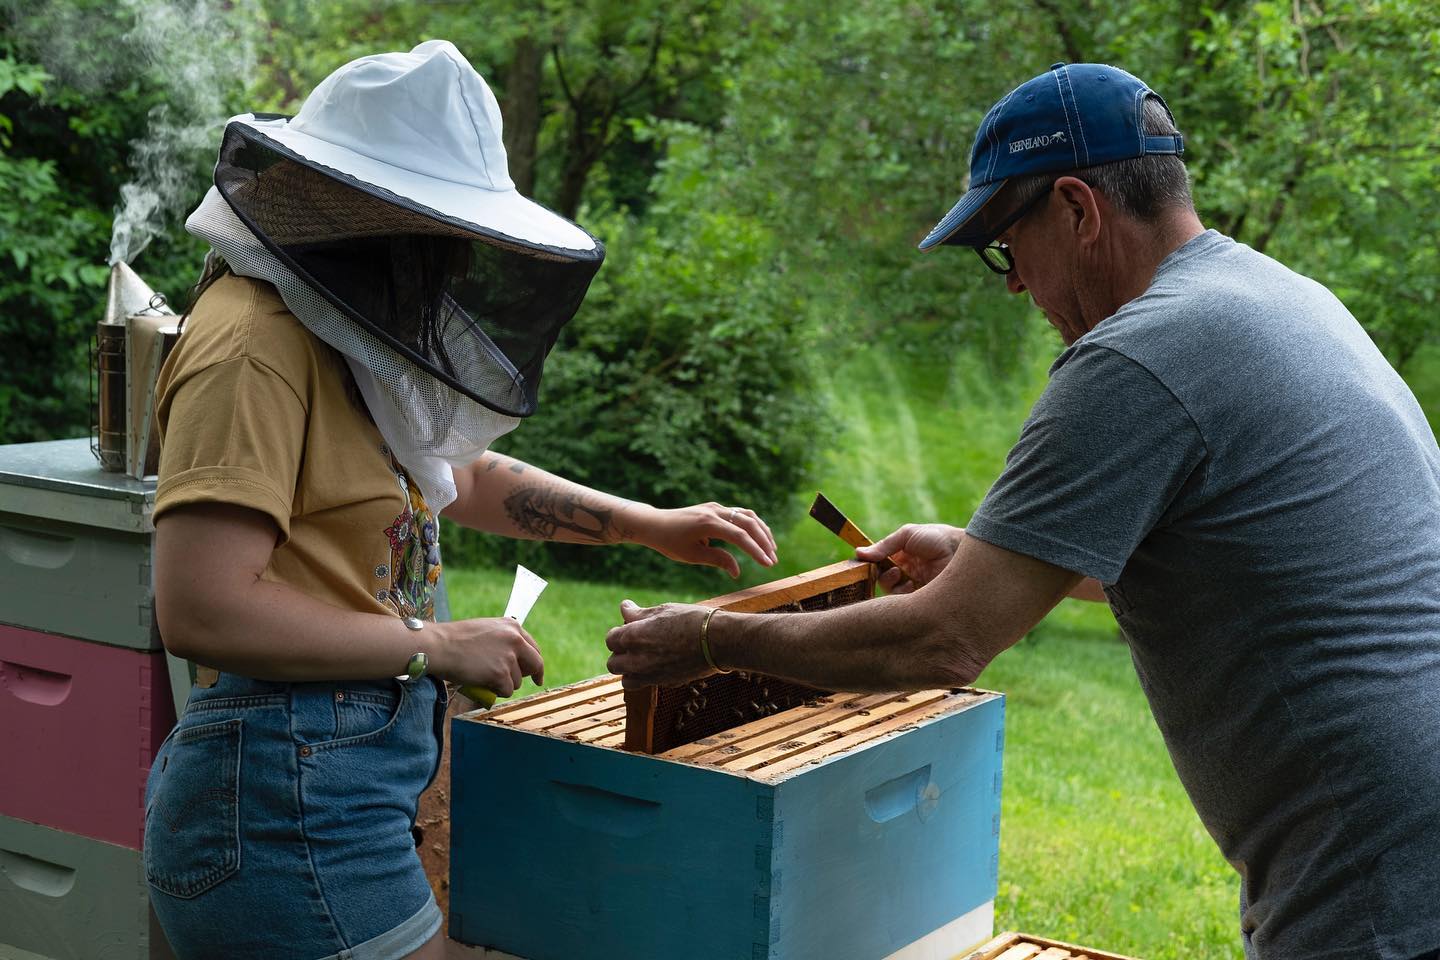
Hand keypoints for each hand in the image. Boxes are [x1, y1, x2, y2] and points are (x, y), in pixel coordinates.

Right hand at [432, 617, 543, 696]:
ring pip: (517, 681)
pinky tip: (482, 682)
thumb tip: (513, 659)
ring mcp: (509, 657)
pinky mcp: (501, 674)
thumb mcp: (485, 630)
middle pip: (535, 664)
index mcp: (512, 626)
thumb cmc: (454, 639)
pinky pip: (506, 691)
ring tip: (484, 676)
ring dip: (504, 683)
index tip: (536, 672)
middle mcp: (515, 639)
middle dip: (532, 675)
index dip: (534, 661)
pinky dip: (496, 691)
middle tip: (527, 682)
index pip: (533, 647)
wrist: (438, 646)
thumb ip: (502, 640)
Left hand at [605, 600, 714, 687]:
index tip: (630, 628)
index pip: (610, 639)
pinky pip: (646, 685)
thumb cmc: (692, 620)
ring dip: (630, 670)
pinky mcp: (665, 683)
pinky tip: (660, 664)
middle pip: (613, 663)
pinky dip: (647, 677)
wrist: (719, 641)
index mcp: (633, 637)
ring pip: (626, 680)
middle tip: (637, 644)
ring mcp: (650, 675)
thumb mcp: (663, 610)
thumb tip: (624, 607)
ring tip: (645, 658)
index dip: (619, 633)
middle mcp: (637, 660)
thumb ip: (639, 613)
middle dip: (621, 654)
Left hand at [632, 502, 776, 577]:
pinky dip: (752, 526)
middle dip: (763, 542)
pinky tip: (758, 538)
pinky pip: (739, 514)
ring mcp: (716, 507)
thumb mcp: (692, 556)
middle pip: (748, 523)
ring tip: (770, 549)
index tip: (767, 564)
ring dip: (761, 531)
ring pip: (747, 516)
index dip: (756, 551)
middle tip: (772, 560)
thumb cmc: (669, 542)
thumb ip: (717, 560)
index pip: (739, 536)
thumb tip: (737, 571)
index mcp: (707, 523)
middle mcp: (714, 511)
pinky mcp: (715, 508)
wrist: (654, 523)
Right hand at [855, 524, 964, 593]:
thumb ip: (884, 545)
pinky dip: (902, 595)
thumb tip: (858, 552)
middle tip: (881, 570)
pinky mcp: (923, 599)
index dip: (870, 565)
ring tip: (898, 573)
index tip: (864, 564)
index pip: (878, 564)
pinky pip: (904, 603)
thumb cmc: (936, 537)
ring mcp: (914, 586)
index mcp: (901, 556)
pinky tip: (909, 584)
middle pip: (882, 580)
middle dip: (878, 576)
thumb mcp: (907, 535)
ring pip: (891, 592)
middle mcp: (905, 572)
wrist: (960, 549)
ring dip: (890, 583)